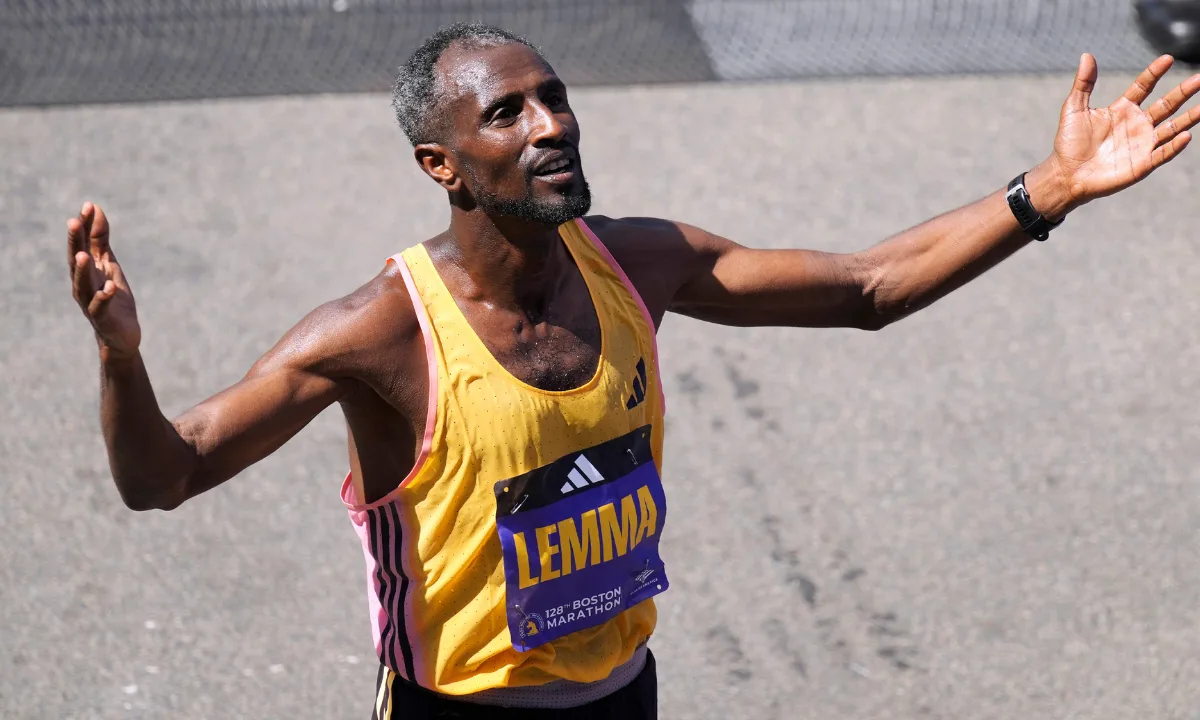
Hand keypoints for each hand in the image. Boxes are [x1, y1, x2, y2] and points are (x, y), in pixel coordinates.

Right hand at [67, 202, 140, 359]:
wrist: (121, 333)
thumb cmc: (112, 295)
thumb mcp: (109, 264)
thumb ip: (101, 240)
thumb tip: (95, 209)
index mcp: (85, 270)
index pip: (81, 244)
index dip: (84, 226)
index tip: (88, 206)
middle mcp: (83, 284)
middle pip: (76, 261)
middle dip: (76, 242)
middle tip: (74, 222)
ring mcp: (91, 302)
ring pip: (83, 284)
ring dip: (83, 270)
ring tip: (84, 255)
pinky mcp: (103, 318)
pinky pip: (100, 307)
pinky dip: (103, 297)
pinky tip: (108, 287)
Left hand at [1048, 53, 1199, 210]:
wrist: (1065, 174)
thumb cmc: (1069, 144)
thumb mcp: (1074, 109)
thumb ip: (1083, 84)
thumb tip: (1086, 55)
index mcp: (1123, 109)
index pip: (1144, 86)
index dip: (1155, 73)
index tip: (1167, 58)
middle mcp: (1137, 124)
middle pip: (1166, 104)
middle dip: (1183, 91)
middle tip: (1199, 78)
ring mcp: (1142, 144)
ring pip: (1172, 128)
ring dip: (1189, 117)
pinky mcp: (1142, 164)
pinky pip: (1163, 153)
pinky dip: (1174, 146)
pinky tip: (1185, 135)